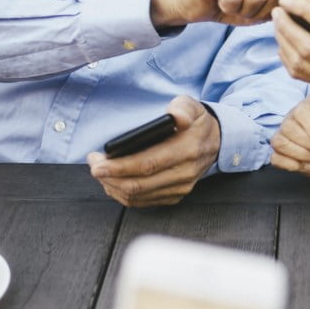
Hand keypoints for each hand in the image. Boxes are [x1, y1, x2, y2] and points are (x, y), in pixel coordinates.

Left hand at [86, 96, 219, 206]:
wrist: (216, 142)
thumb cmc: (197, 122)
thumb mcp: (193, 106)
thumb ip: (183, 108)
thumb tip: (175, 115)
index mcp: (187, 150)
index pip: (147, 163)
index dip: (119, 167)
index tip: (97, 163)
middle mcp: (184, 173)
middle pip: (138, 184)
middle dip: (109, 177)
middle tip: (93, 165)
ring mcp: (180, 188)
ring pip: (138, 196)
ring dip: (113, 186)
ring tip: (100, 173)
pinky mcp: (175, 196)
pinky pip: (143, 201)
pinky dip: (123, 195)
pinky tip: (113, 183)